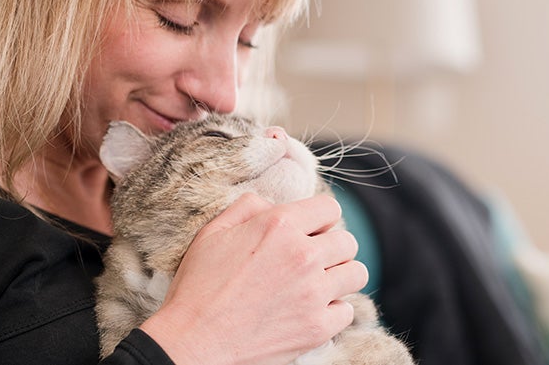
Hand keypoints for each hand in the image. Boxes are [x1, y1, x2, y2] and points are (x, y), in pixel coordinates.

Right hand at [140, 193, 368, 364]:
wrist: (192, 344)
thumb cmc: (198, 287)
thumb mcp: (213, 233)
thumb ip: (248, 207)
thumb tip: (273, 204)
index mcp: (279, 226)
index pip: (330, 208)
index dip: (320, 219)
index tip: (309, 232)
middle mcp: (303, 255)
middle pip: (347, 241)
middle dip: (332, 247)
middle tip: (311, 261)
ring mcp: (313, 293)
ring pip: (356, 273)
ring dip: (340, 276)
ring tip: (318, 284)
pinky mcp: (317, 327)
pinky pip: (347, 311)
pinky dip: (333, 311)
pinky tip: (311, 310)